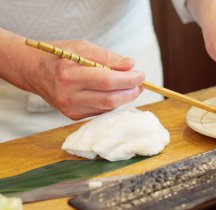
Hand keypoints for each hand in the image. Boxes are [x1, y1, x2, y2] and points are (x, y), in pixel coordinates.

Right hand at [22, 40, 143, 119]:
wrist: (33, 71)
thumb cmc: (60, 55)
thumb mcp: (82, 47)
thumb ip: (108, 57)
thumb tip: (131, 65)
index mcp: (70, 75)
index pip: (107, 81)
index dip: (128, 80)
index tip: (141, 75)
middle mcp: (69, 95)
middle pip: (110, 99)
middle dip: (130, 92)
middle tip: (141, 84)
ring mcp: (70, 109)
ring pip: (107, 107)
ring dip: (124, 98)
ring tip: (131, 87)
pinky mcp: (72, 115)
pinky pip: (100, 111)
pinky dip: (112, 102)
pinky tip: (116, 93)